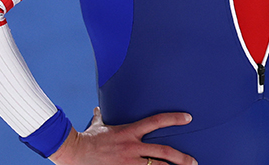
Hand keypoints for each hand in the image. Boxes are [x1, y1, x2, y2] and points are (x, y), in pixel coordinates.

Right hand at [49, 107, 197, 164]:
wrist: (75, 151)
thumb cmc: (87, 138)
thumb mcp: (98, 125)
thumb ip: (101, 116)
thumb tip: (97, 109)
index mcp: (130, 131)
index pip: (156, 121)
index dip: (174, 119)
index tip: (188, 118)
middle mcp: (132, 147)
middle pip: (163, 152)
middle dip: (181, 158)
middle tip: (193, 162)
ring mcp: (129, 162)